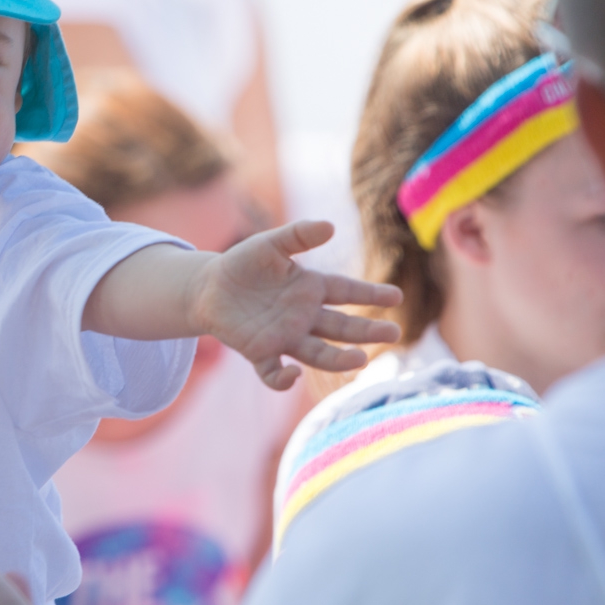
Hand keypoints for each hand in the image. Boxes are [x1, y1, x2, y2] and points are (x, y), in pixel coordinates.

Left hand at [194, 220, 401, 389]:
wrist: (208, 287)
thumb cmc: (244, 264)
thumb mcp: (270, 244)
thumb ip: (298, 235)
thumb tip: (330, 226)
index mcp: (311, 289)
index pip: (347, 292)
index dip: (371, 294)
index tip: (395, 296)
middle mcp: (304, 317)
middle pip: (342, 328)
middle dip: (367, 332)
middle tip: (394, 333)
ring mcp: (284, 337)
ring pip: (318, 353)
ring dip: (338, 359)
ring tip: (360, 359)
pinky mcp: (260, 352)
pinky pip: (274, 372)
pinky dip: (283, 378)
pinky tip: (291, 373)